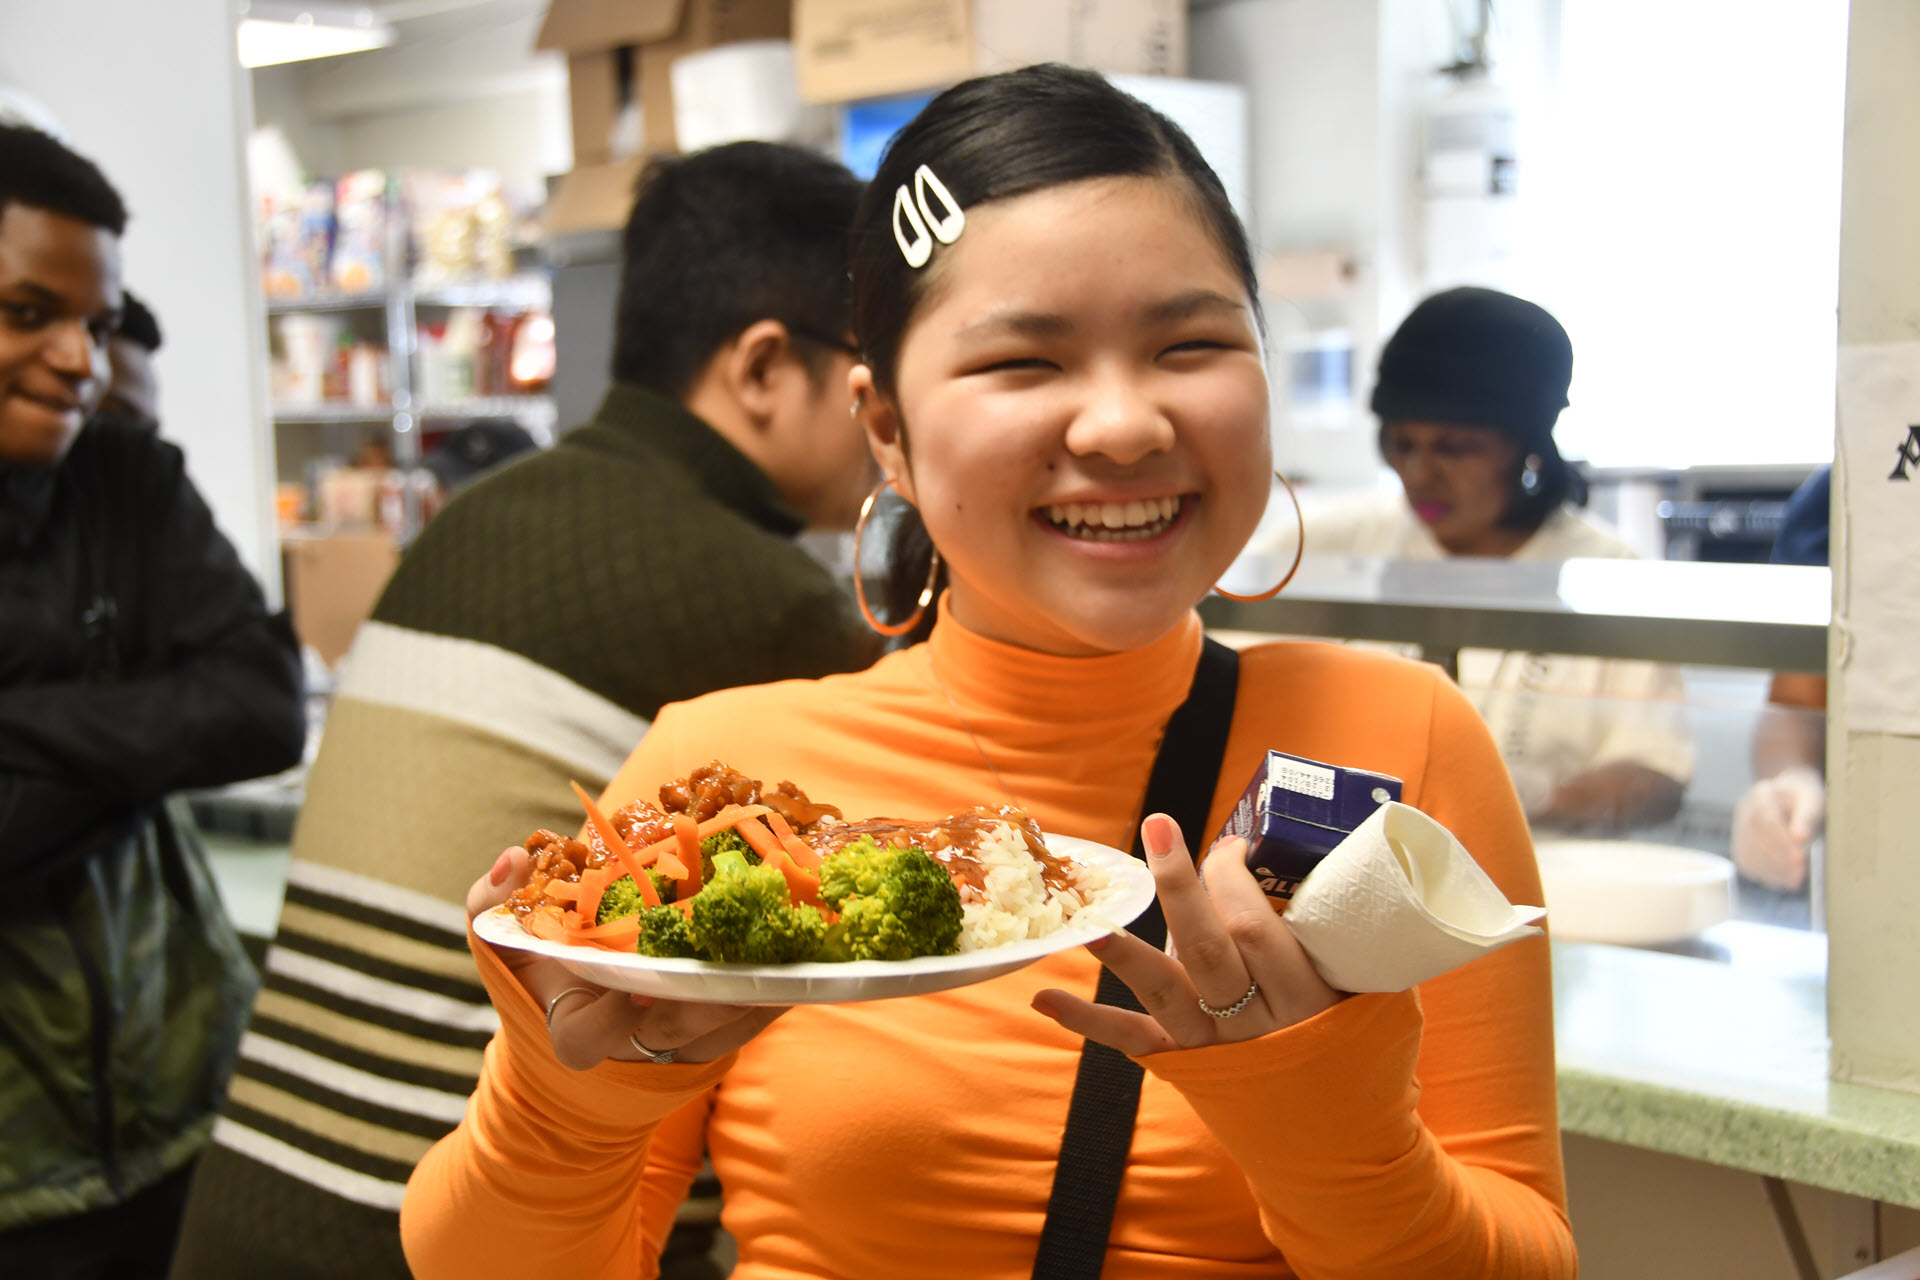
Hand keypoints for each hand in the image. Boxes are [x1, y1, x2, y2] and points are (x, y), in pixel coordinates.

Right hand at [468, 847, 789, 1069]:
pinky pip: (752, 1021)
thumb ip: (490, 900)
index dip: (614, 1016)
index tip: (637, 985)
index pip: (589, 1036)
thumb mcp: (501, 935)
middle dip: (706, 997)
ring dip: (756, 991)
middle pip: (673, 1028)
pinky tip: (803, 951)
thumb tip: (514, 856)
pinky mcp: (717, 1037)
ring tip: (786, 948)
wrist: (579, 1009)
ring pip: (723, 1029)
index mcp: (575, 1030)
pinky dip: (776, 989)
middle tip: (737, 957)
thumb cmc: (540, 965)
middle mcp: (631, 1047)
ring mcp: (679, 1045)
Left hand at [1031, 814, 1343, 1054]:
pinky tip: (1044, 998)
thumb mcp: (1351, 987)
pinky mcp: (1185, 1064)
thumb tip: (1257, 853)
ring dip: (1122, 950)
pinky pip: (1134, 1040)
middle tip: (1158, 825)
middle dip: (1182, 884)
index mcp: (1306, 1000)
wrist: (1336, 1132)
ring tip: (1087, 918)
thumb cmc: (1346, 1036)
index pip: (1259, 929)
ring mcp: (1216, 1047)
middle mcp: (1256, 1025)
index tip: (1227, 843)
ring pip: (1164, 990)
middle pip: (1210, 948)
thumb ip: (1312, 932)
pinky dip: (1087, 1020)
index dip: (1234, 878)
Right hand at [1730, 766, 1824, 893]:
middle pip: (1754, 838)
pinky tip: (1785, 879)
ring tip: (1796, 880)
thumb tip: (1800, 839)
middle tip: (1801, 874)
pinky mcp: (1741, 846)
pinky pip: (1748, 864)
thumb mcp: (1813, 800)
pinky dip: (1766, 875)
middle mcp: (1744, 811)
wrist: (1790, 799)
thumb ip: (1807, 817)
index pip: (1765, 819)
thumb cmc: (1804, 800)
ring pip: (1748, 854)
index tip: (1800, 859)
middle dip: (1778, 859)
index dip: (1781, 842)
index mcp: (1762, 794)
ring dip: (1772, 871)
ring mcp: (1738, 829)